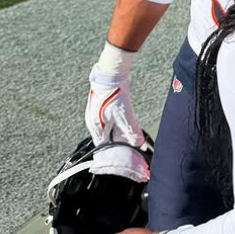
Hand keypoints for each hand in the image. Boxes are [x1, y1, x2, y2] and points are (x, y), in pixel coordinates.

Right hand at [85, 63, 147, 181]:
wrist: (111, 73)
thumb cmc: (114, 93)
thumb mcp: (124, 114)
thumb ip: (131, 130)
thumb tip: (139, 144)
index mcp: (96, 127)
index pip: (103, 147)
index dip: (113, 154)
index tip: (123, 160)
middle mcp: (95, 122)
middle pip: (107, 139)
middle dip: (118, 147)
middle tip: (129, 153)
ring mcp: (99, 114)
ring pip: (110, 131)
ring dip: (120, 137)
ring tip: (131, 143)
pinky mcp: (105, 107)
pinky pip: (112, 122)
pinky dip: (120, 127)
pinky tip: (129, 129)